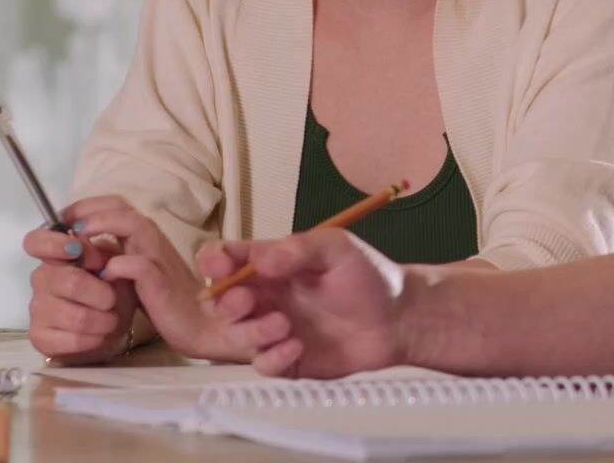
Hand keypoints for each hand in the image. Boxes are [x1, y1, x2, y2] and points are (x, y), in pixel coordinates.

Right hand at [22, 221, 135, 363]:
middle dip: (103, 294)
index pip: (36, 241)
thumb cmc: (114, 288)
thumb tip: (86, 248)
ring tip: (111, 320)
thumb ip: (101, 250)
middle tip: (113, 300)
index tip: (76, 250)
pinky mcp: (39, 336)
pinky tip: (98, 335)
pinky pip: (72, 339)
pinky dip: (94, 339)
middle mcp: (42, 279)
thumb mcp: (117, 263)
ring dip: (103, 320)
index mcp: (58, 256)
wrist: (114, 325)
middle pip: (70, 282)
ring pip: (77, 316)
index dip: (53, 243)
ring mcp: (37, 308)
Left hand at [64, 196, 248, 362]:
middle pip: (125, 207)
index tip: (65, 217)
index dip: (90, 205)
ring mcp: (159, 260)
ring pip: (136, 225)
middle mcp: (154, 241)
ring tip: (80, 234)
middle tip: (66, 220)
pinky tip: (103, 274)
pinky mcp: (161, 283)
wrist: (197, 325)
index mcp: (147, 238)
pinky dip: (118, 264)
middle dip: (92, 208)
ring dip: (104, 223)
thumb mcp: (137, 273)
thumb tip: (85, 248)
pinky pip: (139, 265)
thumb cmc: (164, 300)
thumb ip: (119, 255)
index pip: (119, 206)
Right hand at [199, 230, 407, 377]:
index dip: (214, 262)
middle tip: (245, 301)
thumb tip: (262, 261)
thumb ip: (300, 248)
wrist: (399, 319)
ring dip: (250, 331)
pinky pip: (262, 365)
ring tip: (282, 324)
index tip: (219, 268)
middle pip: (222, 302)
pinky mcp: (287, 360)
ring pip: (236, 336)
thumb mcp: (337, 248)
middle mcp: (266, 297)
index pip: (228, 260)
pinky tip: (295, 346)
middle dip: (225, 302)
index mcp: (271, 265)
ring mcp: (273, 331)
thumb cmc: (368, 276)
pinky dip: (271, 358)